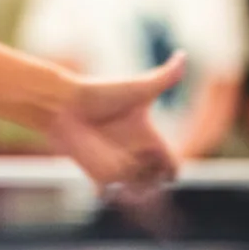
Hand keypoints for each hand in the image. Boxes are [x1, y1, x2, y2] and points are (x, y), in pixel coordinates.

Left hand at [47, 53, 185, 192]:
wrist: (64, 104)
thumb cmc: (100, 93)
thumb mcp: (137, 88)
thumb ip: (164, 77)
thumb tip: (184, 54)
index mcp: (149, 137)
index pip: (171, 164)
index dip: (172, 169)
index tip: (162, 161)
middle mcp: (135, 154)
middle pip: (156, 181)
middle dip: (155, 184)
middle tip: (145, 173)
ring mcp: (117, 165)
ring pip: (136, 191)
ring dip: (137, 193)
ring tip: (128, 180)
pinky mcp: (97, 174)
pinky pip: (107, 194)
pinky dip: (111, 195)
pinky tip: (108, 186)